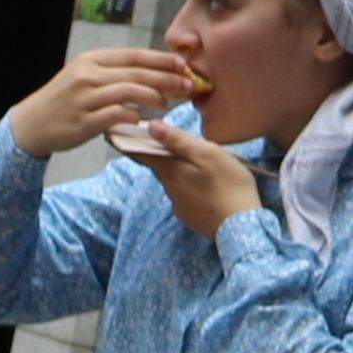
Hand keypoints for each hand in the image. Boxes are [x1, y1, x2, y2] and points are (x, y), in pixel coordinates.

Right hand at [1, 48, 197, 159]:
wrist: (32, 124)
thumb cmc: (64, 101)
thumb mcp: (84, 76)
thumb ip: (112, 73)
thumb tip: (149, 72)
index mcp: (91, 60)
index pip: (133, 56)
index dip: (161, 60)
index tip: (183, 65)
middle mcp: (87, 75)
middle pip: (137, 73)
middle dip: (167, 79)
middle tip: (188, 85)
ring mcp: (85, 98)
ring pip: (129, 92)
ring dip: (154, 97)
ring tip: (167, 104)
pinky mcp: (83, 121)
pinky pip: (116, 115)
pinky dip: (133, 115)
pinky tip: (142, 119)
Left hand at [119, 115, 263, 240]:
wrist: (241, 225)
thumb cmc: (228, 184)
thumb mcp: (207, 154)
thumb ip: (178, 140)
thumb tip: (151, 126)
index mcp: (171, 170)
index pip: (141, 154)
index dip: (127, 143)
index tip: (111, 136)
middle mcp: (169, 189)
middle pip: (158, 167)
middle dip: (156, 154)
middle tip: (158, 142)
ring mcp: (179, 205)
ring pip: (172, 181)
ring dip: (177, 171)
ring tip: (194, 162)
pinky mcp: (191, 217)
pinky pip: (184, 196)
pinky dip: (189, 187)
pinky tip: (204, 186)